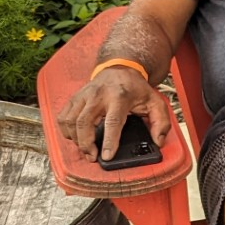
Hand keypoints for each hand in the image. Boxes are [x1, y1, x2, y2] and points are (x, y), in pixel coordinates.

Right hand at [58, 65, 173, 163]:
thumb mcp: (156, 102)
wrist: (119, 68)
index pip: (113, 122)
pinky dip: (66, 130)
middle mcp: (98, 95)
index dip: (109, 141)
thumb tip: (158, 142)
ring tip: (86, 150)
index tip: (106, 156)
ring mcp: (84, 95)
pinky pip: (63, 116)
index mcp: (120, 97)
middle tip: (93, 157)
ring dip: (75, 139)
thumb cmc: (136, 89)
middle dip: (86, 144)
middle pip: (84, 123)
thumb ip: (161, 123)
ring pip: (70, 121)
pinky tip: (76, 137)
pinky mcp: (74, 98)